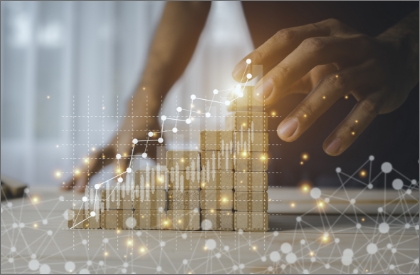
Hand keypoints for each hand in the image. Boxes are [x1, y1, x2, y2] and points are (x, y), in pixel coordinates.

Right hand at [62, 100, 160, 192]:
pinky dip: (77, 174)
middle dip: (87, 174)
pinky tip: (65, 186)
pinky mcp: (104, 152)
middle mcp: (113, 145)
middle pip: (97, 159)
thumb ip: (161, 156)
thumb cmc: (151, 128)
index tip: (119, 182)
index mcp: (128, 142)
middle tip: (79, 191)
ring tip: (62, 189)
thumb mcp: (160, 142)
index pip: (123, 156)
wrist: (140, 109)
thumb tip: (167, 171)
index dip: (121, 167)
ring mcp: (106, 148)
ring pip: (88, 161)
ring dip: (75, 175)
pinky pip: (88, 164)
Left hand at [233, 18, 417, 155]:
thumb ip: (289, 75)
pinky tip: (329, 148)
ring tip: (285, 133)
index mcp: (327, 31)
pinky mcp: (384, 92)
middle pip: (313, 51)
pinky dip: (347, 129)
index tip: (238, 76)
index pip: (289, 36)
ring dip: (308, 110)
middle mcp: (349, 43)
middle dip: (284, 73)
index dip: (262, 55)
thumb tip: (250, 95)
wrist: (402, 59)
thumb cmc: (346, 61)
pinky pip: (365, 110)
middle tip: (260, 98)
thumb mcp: (318, 62)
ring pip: (337, 84)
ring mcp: (368, 66)